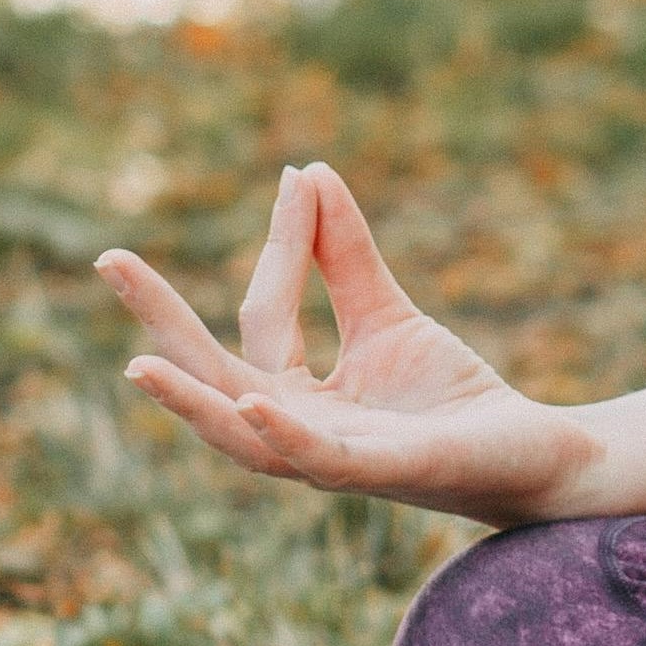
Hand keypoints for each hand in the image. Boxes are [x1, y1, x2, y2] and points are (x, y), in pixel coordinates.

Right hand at [102, 163, 598, 523]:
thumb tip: (309, 173)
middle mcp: (299, 432)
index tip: (297, 177)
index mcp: (295, 396)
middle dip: (162, 321)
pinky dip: (283, 433)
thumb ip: (347, 256)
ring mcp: (334, 458)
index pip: (264, 315)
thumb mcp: (389, 315)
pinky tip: (256, 399)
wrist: (536, 453)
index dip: (281, 243)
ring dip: (191, 401)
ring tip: (140, 362)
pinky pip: (318, 459)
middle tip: (109, 258)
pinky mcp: (382, 472)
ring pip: (243, 436)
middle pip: (216, 376)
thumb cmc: (452, 397)